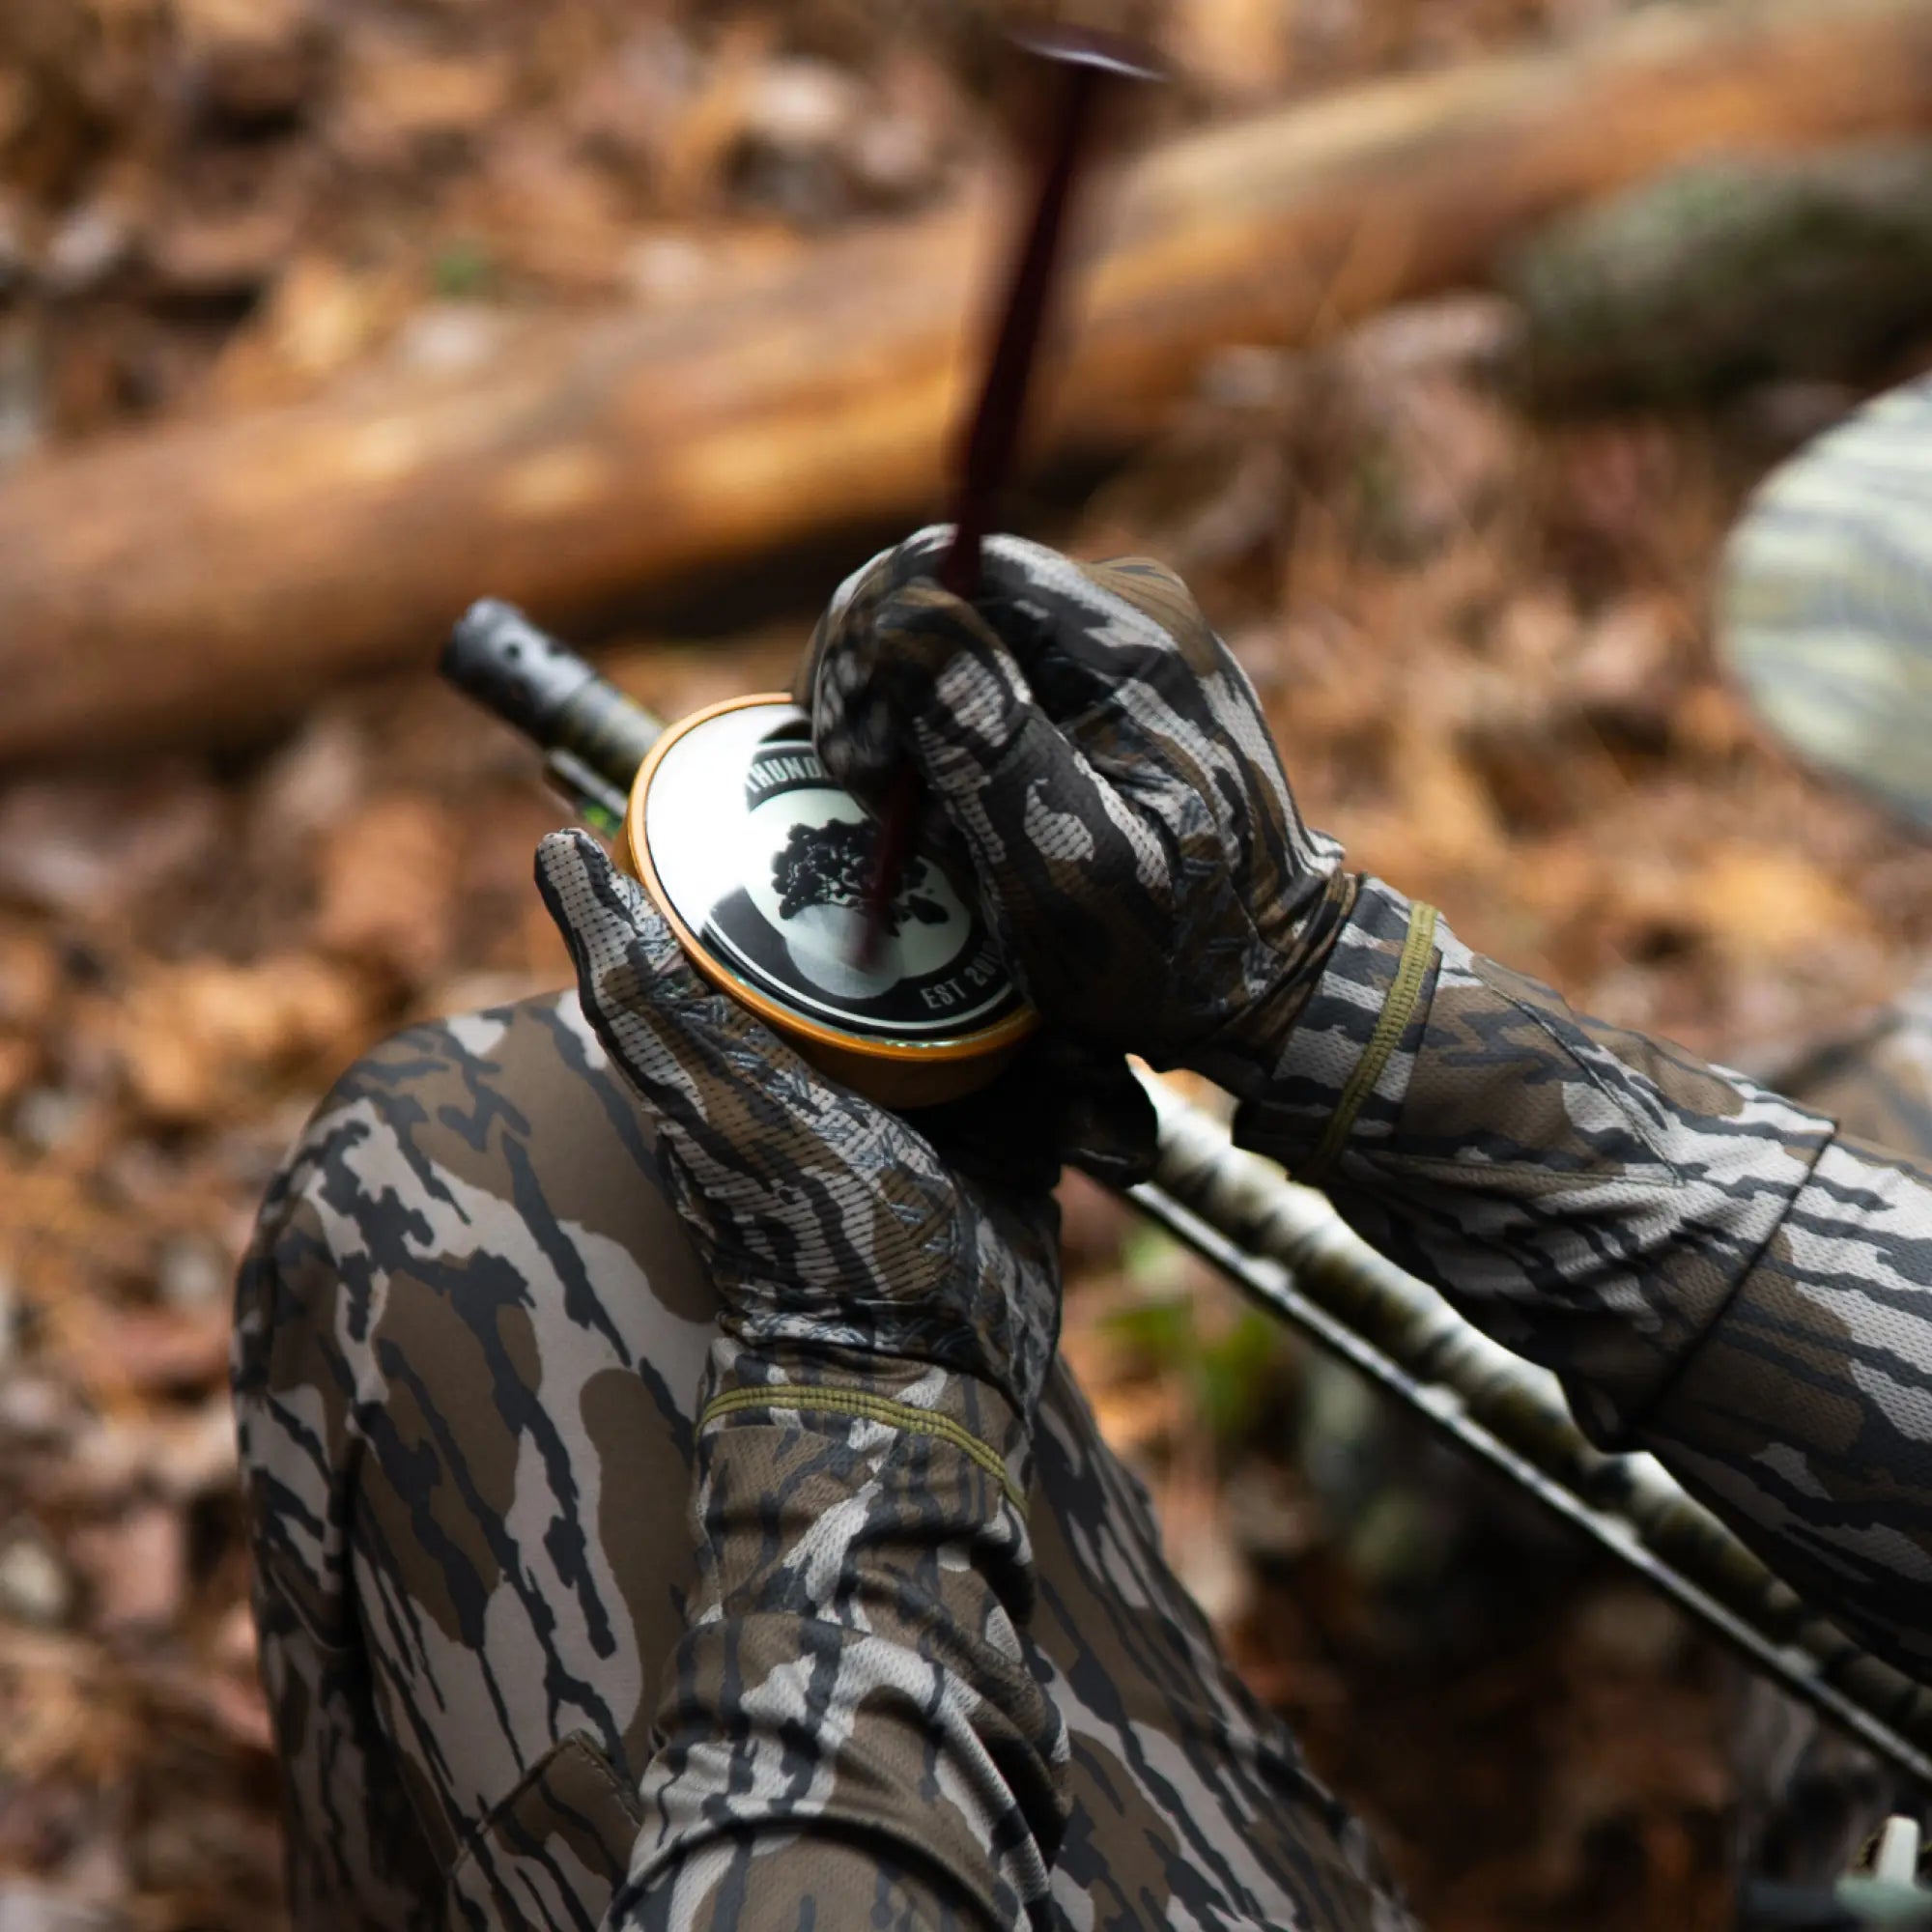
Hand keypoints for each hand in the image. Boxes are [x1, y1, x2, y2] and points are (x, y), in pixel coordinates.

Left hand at [534, 829, 1062, 1423]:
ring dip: (1060, 1009)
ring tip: (1074, 1015)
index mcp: (787, 1021)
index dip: (883, 841)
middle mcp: (868, 1044)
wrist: (912, 1371)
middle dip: (1005, 923)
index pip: (838, 896)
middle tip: (1041, 895)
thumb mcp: (712, 1087)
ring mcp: (953, 1089)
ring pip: (1025, 998)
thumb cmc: (797, 1227)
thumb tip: (554, 845)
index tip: (936, 786)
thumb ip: (641, 984)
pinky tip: (1099, 1094)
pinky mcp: (1023, 1138)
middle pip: (951, 934)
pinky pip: (1074, 1077)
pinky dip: (1093, 1087)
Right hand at [797, 528, 1354, 1095]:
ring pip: (945, 639)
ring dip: (899, 723)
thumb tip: (898, 615)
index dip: (867, 646)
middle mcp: (1117, 609)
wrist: (1266, 980)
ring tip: (914, 822)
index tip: (857, 762)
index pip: (941, 568)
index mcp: (1121, 633)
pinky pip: (978, 678)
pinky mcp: (1093, 684)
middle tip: (872, 799)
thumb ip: (987, 741)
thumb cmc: (1174, 946)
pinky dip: (936, 740)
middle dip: (873, 691)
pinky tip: (945, 813)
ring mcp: (1107, 642)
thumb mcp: (1071, 863)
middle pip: (935, 595)